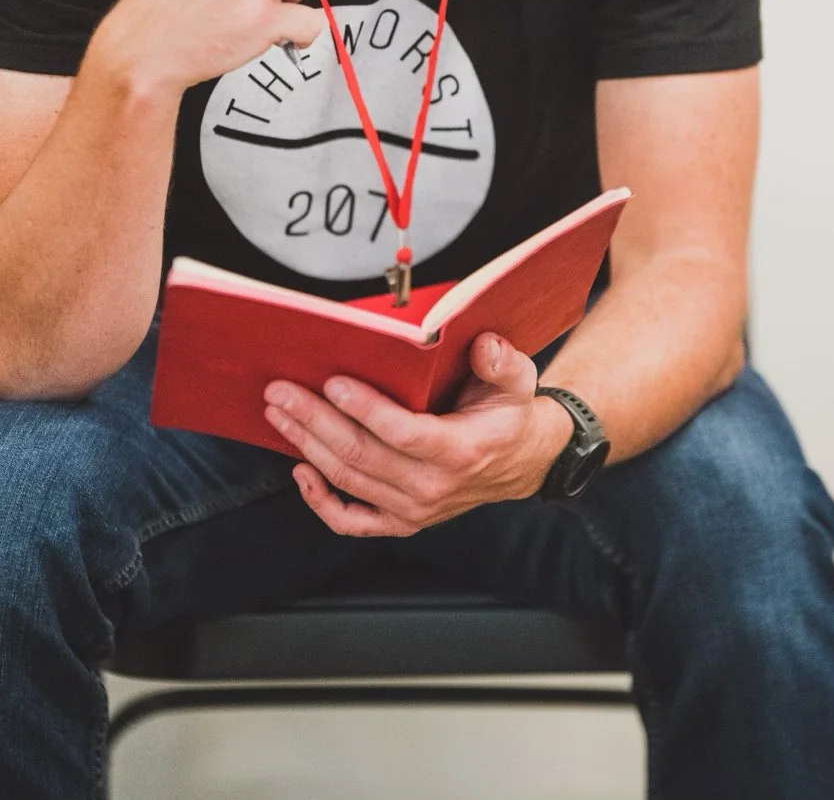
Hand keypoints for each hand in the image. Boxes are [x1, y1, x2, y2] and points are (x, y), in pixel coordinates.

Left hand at [262, 332, 574, 536]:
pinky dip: (320, 500)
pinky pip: (351, 520)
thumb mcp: (519, 380)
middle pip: (361, 455)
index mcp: (461, 450)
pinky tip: (299, 469)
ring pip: (348, 479)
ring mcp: (414, 509)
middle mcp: (433, 487)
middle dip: (314, 420)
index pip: (404, 433)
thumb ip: (502, 362)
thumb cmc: (511, 415)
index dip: (365, 409)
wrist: (522, 462)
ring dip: (307, 444)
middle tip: (281, 390)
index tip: (333, 382)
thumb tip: (483, 345)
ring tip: (278, 413)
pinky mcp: (401, 521)